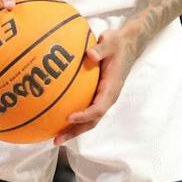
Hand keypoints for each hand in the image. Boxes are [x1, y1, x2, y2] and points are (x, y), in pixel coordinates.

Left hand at [53, 24, 141, 145]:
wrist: (127, 44)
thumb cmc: (118, 43)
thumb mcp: (111, 42)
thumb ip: (101, 49)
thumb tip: (90, 54)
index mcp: (112, 88)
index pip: (99, 107)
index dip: (85, 115)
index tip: (69, 117)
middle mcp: (107, 97)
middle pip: (92, 121)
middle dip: (75, 131)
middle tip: (56, 140)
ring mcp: (102, 98)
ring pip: (88, 119)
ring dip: (72, 130)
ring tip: (53, 138)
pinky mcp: (97, 95)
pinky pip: (85, 110)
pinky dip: (72, 118)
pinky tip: (55, 118)